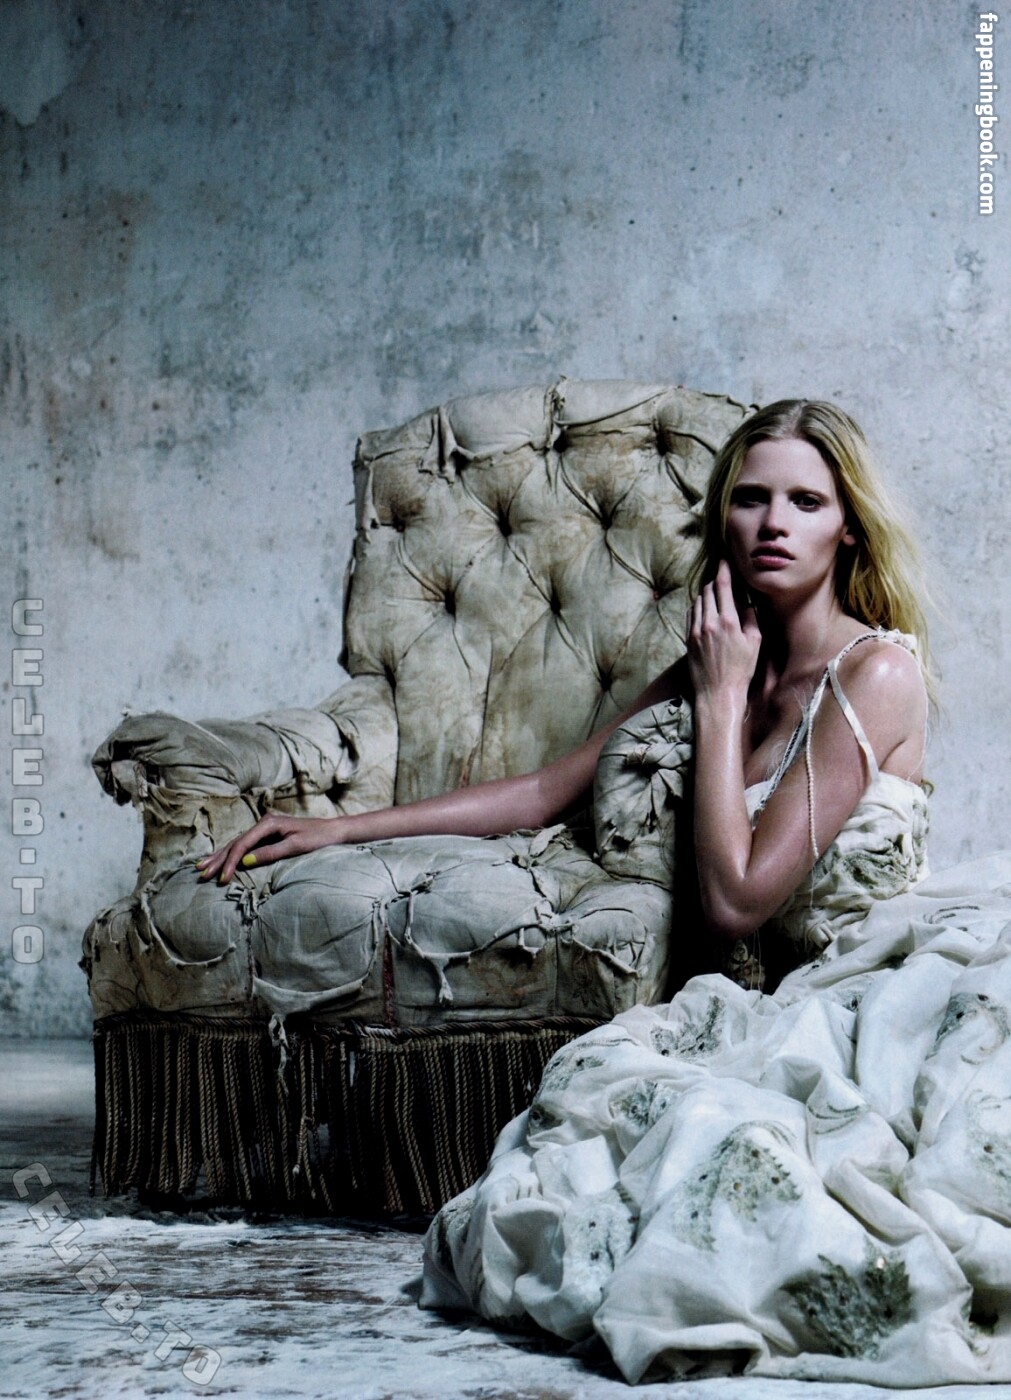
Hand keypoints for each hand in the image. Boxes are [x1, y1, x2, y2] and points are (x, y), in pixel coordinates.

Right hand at [194, 812, 344, 884]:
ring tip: (202, 867)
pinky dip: (231, 854)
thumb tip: (245, 861)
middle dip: (218, 859)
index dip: (231, 862)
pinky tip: (220, 860)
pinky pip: (244, 845)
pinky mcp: (266, 835)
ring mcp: (264, 829)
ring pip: (236, 844)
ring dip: (220, 857)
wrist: (332, 832)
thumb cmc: (317, 838)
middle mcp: (263, 823)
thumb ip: (270, 853)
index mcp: (268, 823)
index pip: (243, 844)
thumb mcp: (295, 846)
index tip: (221, 878)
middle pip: (235, 843)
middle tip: (201, 874)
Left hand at [686, 560, 761, 699]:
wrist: (718, 693)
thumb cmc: (742, 670)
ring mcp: (696, 630)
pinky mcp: (688, 639)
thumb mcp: (755, 643)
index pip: (723, 586)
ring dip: (707, 594)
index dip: (724, 569)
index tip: (724, 559)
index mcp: (728, 621)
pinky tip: (705, 610)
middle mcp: (709, 623)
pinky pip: (691, 614)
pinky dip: (698, 607)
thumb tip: (746, 604)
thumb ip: (751, 619)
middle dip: (716, 580)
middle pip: (709, 590)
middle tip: (723, 577)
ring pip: (698, 601)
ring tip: (717, 594)